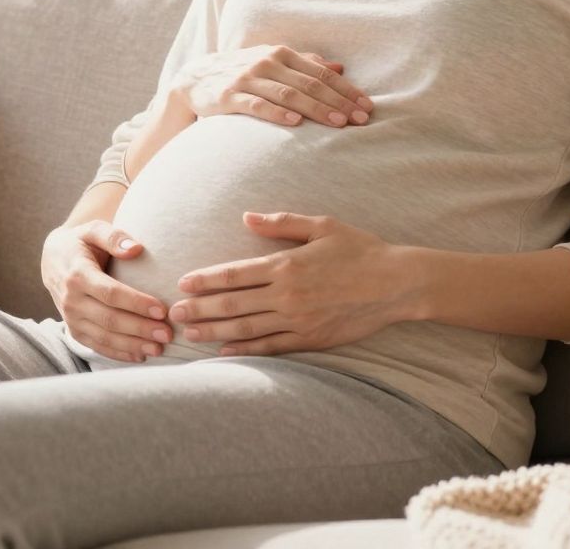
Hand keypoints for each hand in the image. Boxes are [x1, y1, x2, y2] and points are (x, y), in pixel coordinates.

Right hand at [40, 220, 170, 362]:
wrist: (53, 259)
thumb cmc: (81, 242)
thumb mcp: (93, 230)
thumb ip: (114, 236)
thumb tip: (136, 249)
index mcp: (77, 274)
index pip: (110, 293)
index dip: (136, 303)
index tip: (161, 309)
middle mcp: (71, 300)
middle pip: (109, 319)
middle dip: (140, 328)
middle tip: (167, 333)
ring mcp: (70, 318)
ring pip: (103, 337)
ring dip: (132, 345)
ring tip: (159, 348)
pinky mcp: (74, 330)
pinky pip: (96, 346)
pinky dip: (118, 353)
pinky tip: (140, 355)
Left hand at [170, 212, 416, 355]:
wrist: (397, 284)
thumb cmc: (361, 249)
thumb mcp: (322, 226)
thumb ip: (281, 223)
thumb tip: (246, 218)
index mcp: (287, 265)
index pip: (235, 274)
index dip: (205, 280)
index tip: (183, 283)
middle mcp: (288, 295)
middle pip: (233, 304)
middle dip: (200, 309)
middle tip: (173, 314)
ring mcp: (298, 320)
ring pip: (246, 329)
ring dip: (214, 332)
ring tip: (190, 334)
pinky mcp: (311, 339)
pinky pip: (271, 347)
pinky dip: (245, 350)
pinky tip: (225, 352)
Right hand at [171, 44, 375, 129]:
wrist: (194, 79)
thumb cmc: (243, 73)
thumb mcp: (273, 63)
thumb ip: (305, 64)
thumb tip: (340, 67)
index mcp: (282, 54)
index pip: (322, 73)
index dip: (347, 90)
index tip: (367, 106)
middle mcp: (267, 62)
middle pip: (310, 84)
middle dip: (339, 102)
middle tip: (360, 119)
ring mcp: (247, 78)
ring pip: (289, 94)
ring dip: (316, 109)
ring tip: (338, 123)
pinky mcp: (229, 96)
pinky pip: (257, 105)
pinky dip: (278, 112)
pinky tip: (295, 122)